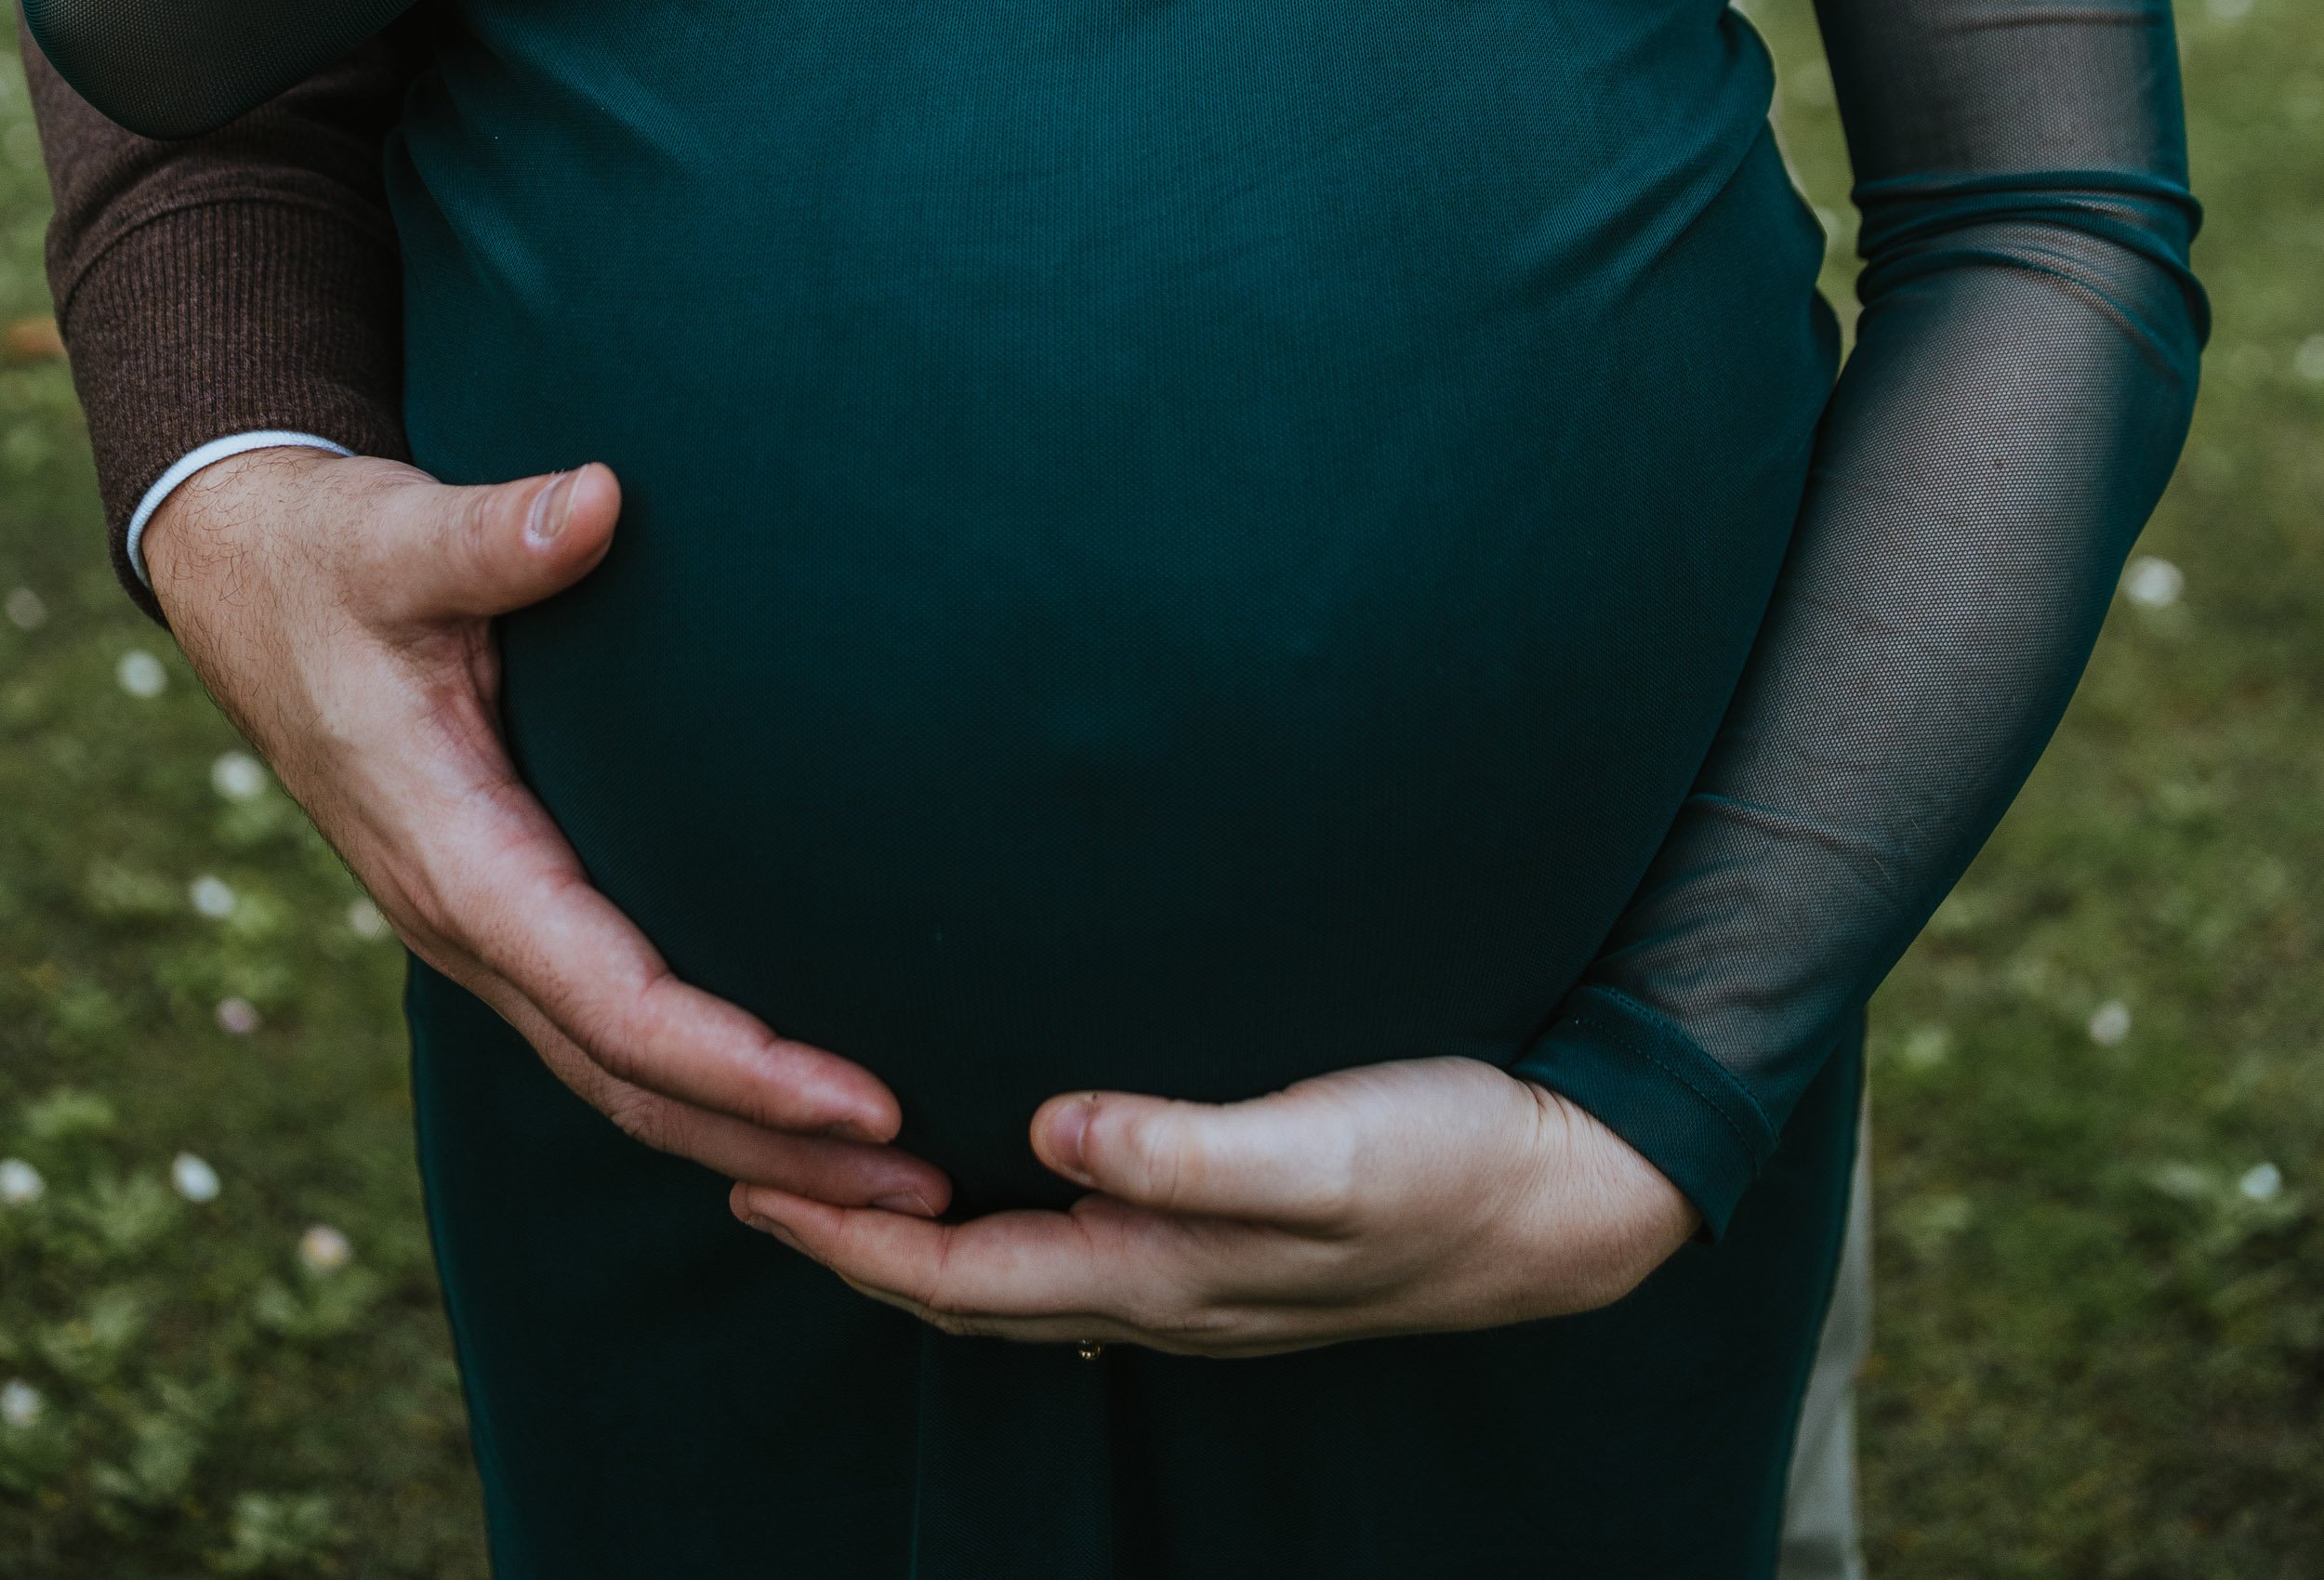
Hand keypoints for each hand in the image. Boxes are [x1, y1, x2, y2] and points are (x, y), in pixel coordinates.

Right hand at [145, 445, 949, 1213]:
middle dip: (776, 1148)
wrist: (251, 579)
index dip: (740, 1065)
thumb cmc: (332, 558)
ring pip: (620, 1078)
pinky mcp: (505, 907)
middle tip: (927, 1196)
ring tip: (894, 1181)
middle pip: (633, 1084)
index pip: (616, 1004)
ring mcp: (484, 929)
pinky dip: (700, 1086)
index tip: (862, 1098)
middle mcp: (468, 922)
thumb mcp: (397, 538)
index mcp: (455, 858)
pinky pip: (608, 1029)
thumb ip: (494, 533)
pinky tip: (793, 1102)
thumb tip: (598, 499)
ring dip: (751, 1139)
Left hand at [730, 1056, 1695, 1355]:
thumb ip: (1190, 1147)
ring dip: (920, 1253)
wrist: (1564, 1197)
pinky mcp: (1238, 1248)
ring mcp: (1204, 1284)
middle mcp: (1167, 1292)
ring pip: (1020, 1288)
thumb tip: (1052, 1127)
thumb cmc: (1447, 1156)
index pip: (966, 1273)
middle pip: (970, 1296)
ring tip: (848, 1200)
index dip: (853, 1240)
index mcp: (1167, 1269)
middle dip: (856, 1252)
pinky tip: (1007, 1194)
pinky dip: (1006, 1240)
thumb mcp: (1325, 1148)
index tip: (755, 1192)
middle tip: (754, 1192)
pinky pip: (1080, 1266)